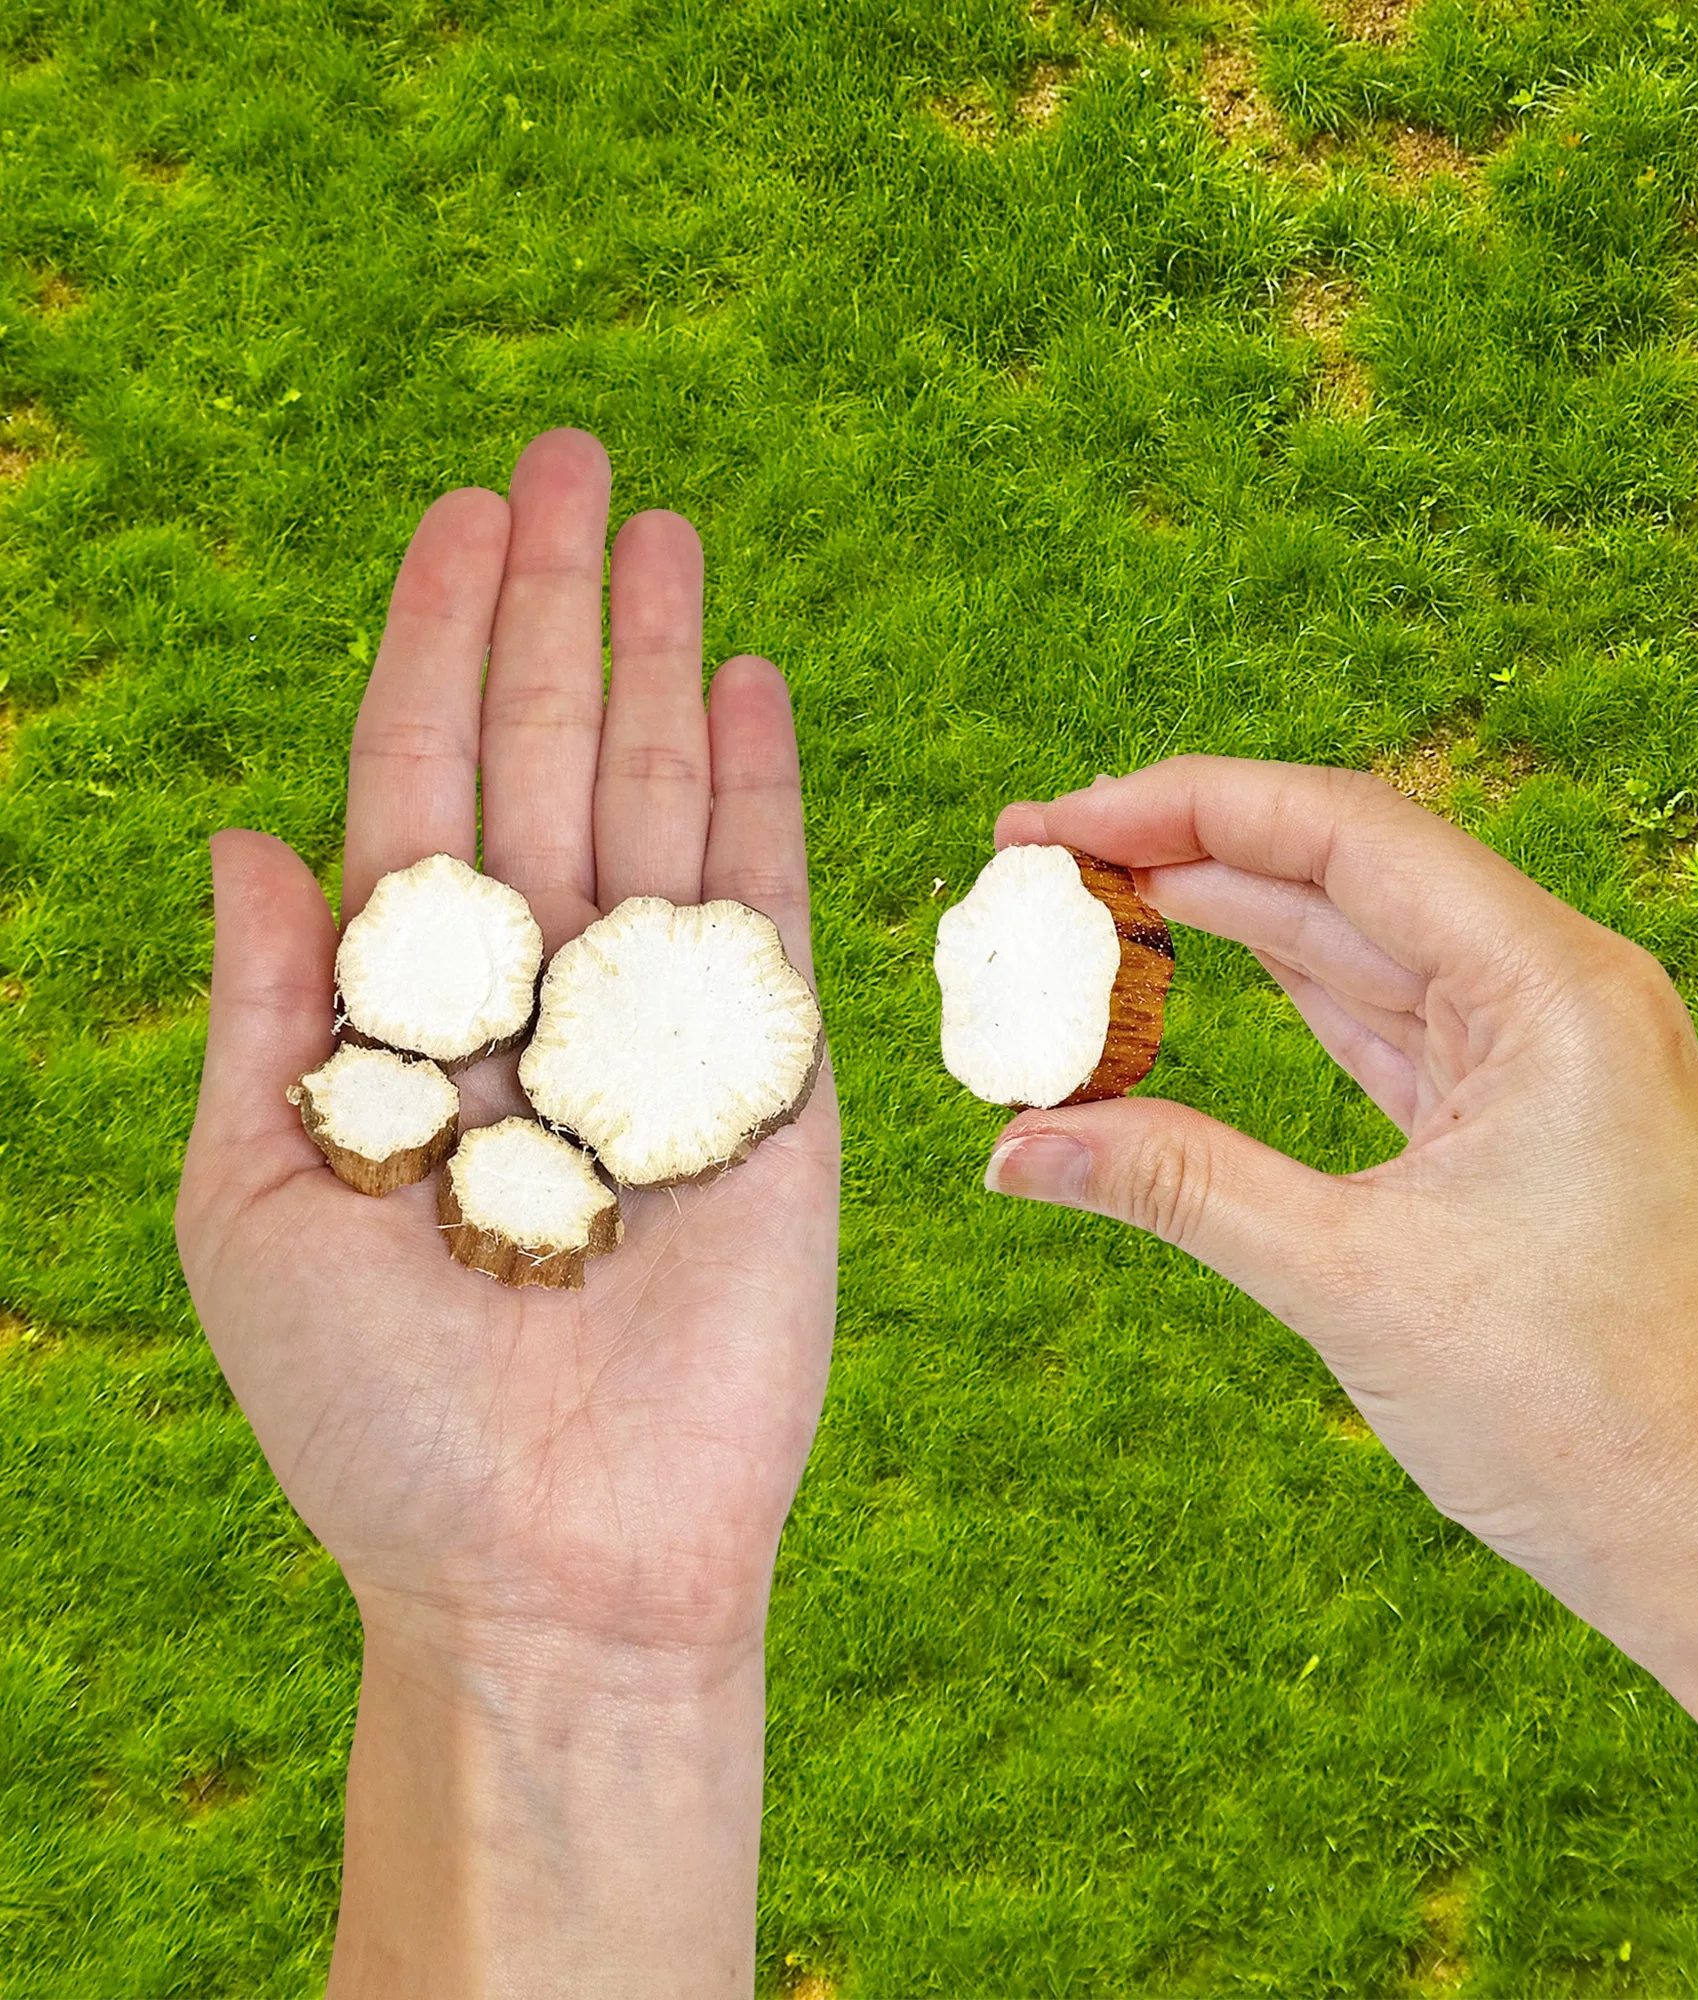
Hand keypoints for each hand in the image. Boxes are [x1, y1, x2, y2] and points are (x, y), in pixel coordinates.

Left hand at [174, 429, 837, 1994]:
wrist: (560, 1565)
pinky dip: (760, 795)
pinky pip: (764, 911)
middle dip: (553, 608)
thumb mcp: (262, 1206)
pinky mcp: (769, 1085)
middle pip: (545, 757)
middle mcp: (531, 999)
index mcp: (402, 1019)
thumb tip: (238, 832)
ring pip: (659, 802)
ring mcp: (656, 1032)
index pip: (418, 785)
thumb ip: (271, 1014)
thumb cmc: (380, 1421)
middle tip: (571, 459)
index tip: (456, 517)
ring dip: (660, 664)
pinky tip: (747, 684)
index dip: (432, 647)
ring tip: (664, 533)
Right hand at [991, 755, 1697, 1628]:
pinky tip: (1196, 975)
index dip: (1185, 806)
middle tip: (1040, 856)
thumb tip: (1010, 1149)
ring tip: (1093, 903)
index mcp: (1553, 988)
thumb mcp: (1355, 1283)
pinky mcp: (1521, 1120)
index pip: (1344, 835)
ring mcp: (1545, 1055)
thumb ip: (1178, 1186)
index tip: (1053, 820)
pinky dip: (1281, 1002)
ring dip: (1226, 920)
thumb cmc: (1588, 1417)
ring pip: (1358, 946)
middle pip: (1345, 871)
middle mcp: (1560, 991)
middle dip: (1188, 851)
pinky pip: (1381, 1025)